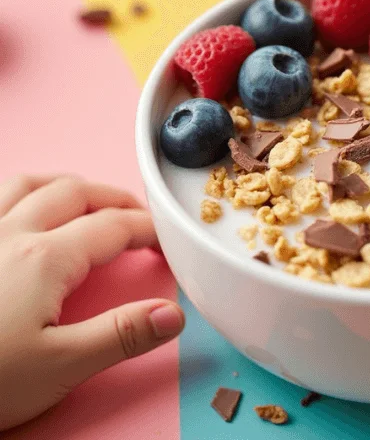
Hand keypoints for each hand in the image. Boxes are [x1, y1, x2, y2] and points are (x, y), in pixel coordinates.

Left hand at [0, 175, 184, 430]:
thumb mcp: (60, 368)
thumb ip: (122, 335)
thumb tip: (172, 313)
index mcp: (46, 259)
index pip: (112, 227)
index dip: (147, 228)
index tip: (165, 239)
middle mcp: (10, 235)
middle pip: (74, 193)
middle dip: (113, 197)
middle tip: (136, 212)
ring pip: (26, 184)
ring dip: (65, 184)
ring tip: (84, 196)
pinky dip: (17, 193)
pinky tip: (19, 210)